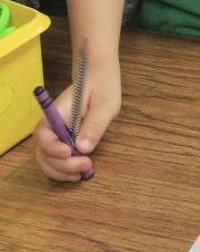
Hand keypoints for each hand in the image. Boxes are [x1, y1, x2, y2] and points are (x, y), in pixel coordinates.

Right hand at [33, 65, 120, 181]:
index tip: (68, 153)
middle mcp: (51, 126)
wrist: (100, 78)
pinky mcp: (64, 141)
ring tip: (83, 173)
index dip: (52, 148)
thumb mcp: (105, 103)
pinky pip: (57, 160)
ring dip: (61, 172)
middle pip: (43, 152)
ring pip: (47, 160)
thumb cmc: (102, 86)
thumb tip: (83, 148)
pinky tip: (80, 172)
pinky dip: (65, 169)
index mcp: (55, 113)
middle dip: (61, 165)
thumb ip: (95, 124)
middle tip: (85, 166)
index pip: (43, 134)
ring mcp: (56, 135)